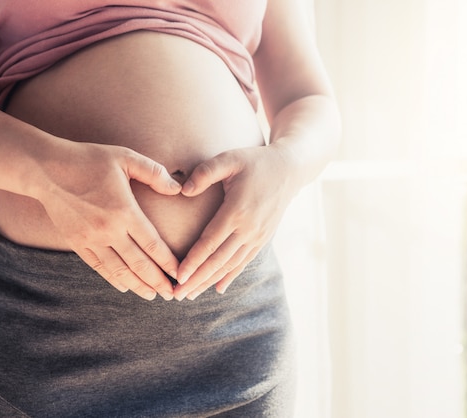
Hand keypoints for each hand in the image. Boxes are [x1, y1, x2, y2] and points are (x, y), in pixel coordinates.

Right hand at [34, 141, 181, 300]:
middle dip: (158, 282)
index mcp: (125, 211)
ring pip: (119, 271)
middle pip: (139, 264)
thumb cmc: (88, 160)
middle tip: (172, 294)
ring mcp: (91, 239)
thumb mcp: (125, 157)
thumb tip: (178, 189)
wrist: (46, 169)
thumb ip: (154, 173)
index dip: (169, 263)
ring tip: (152, 295)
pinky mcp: (76, 243)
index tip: (180, 274)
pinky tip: (124, 286)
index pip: (153, 245)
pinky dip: (113, 279)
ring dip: (137, 286)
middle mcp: (108, 230)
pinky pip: (98, 267)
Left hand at [173, 144, 299, 300]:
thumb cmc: (255, 161)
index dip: (193, 261)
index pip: (210, 242)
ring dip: (209, 281)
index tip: (178, 276)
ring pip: (230, 265)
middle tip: (176, 295)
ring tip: (190, 295)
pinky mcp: (263, 238)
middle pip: (218, 260)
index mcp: (237, 211)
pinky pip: (244, 262)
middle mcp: (248, 228)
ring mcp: (258, 236)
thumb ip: (205, 172)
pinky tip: (218, 288)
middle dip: (196, 279)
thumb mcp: (229, 158)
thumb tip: (183, 191)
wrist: (290, 169)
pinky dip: (230, 276)